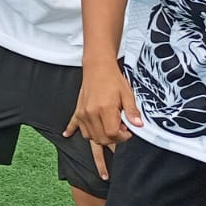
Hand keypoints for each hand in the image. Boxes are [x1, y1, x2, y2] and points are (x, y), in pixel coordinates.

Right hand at [66, 62, 140, 179]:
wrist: (98, 67)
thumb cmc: (112, 79)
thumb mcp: (127, 94)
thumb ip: (132, 112)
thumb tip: (138, 125)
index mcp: (105, 109)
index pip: (112, 134)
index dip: (122, 137)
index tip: (127, 132)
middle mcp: (91, 113)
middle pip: (101, 138)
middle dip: (113, 139)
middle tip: (121, 130)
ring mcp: (83, 113)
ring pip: (90, 136)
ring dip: (100, 137)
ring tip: (108, 128)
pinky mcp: (78, 110)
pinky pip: (73, 125)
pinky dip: (71, 130)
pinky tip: (67, 134)